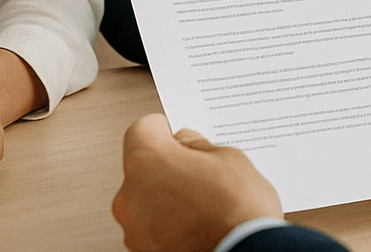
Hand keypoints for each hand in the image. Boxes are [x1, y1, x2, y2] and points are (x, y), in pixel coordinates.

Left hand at [114, 114, 281, 251]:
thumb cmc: (239, 213)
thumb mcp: (229, 159)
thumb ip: (199, 146)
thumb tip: (187, 144)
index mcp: (148, 161)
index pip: (142, 130)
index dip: (163, 130)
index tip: (176, 135)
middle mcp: (130, 195)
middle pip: (142, 169)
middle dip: (167, 168)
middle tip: (197, 173)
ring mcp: (134, 228)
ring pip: (145, 201)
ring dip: (166, 199)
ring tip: (202, 205)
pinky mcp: (144, 251)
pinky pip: (151, 229)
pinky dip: (168, 226)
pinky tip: (196, 225)